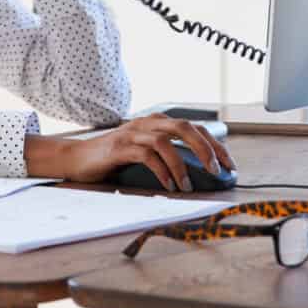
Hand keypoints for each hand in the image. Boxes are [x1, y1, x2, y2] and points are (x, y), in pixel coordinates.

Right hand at [24, 115, 236, 192]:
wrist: (78, 158)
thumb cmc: (116, 159)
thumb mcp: (146, 153)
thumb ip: (167, 156)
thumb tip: (199, 175)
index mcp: (159, 122)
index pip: (196, 128)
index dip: (215, 145)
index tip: (229, 165)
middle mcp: (148, 123)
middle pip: (185, 128)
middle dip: (205, 149)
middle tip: (217, 171)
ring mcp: (133, 133)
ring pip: (166, 141)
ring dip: (181, 164)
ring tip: (188, 185)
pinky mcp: (120, 147)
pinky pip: (146, 155)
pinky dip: (161, 170)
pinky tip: (168, 185)